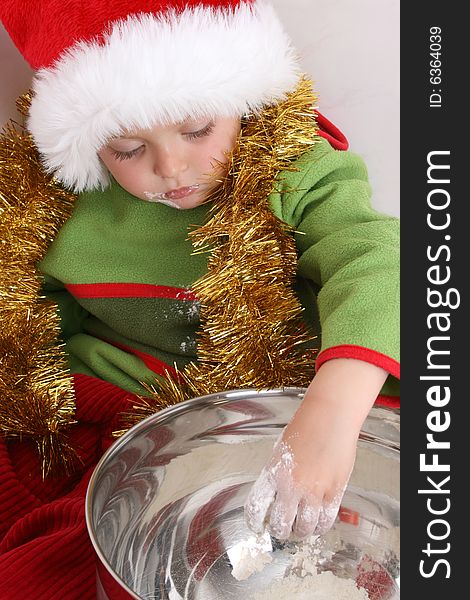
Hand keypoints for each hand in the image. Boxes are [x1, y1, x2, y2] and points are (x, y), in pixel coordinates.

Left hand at [244, 409, 356, 539]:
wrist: (330, 416)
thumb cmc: (305, 427)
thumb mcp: (280, 450)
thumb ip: (276, 474)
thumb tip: (275, 497)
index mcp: (273, 472)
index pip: (256, 507)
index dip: (253, 522)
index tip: (256, 526)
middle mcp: (292, 485)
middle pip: (281, 524)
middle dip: (279, 531)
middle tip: (281, 529)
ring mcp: (315, 490)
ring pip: (305, 528)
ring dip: (300, 532)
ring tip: (300, 528)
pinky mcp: (335, 492)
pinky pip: (326, 519)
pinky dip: (320, 526)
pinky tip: (317, 523)